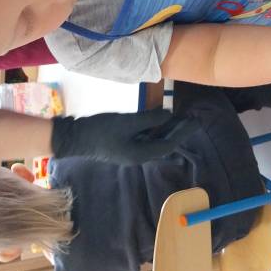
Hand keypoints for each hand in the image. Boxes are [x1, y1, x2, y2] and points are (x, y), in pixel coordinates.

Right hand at [51, 108, 199, 163]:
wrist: (74, 137)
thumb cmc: (101, 130)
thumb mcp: (127, 122)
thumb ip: (149, 119)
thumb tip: (168, 115)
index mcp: (141, 154)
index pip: (169, 144)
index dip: (184, 132)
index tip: (196, 122)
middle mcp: (139, 155)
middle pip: (164, 144)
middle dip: (178, 132)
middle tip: (192, 119)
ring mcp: (130, 151)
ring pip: (155, 140)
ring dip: (167, 130)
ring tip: (179, 117)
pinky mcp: (123, 145)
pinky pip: (145, 138)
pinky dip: (154, 129)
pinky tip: (158, 119)